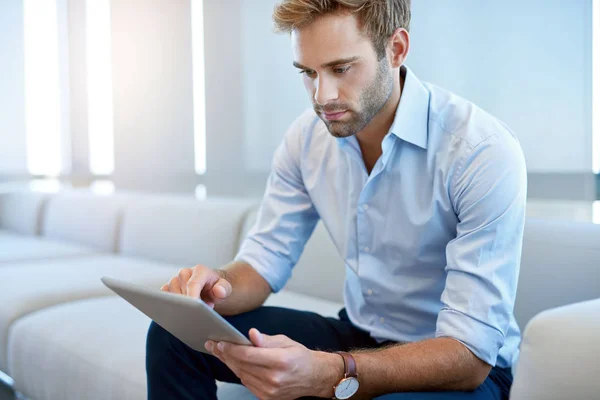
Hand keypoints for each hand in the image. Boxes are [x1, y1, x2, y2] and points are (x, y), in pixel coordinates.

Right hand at [161, 265, 231, 307]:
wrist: (210, 287)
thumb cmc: (217, 288)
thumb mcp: (225, 289)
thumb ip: (224, 289)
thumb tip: (218, 291)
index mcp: (200, 270)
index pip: (193, 284)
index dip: (192, 297)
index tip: (195, 309)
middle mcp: (185, 273)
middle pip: (181, 291)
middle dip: (190, 304)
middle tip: (201, 310)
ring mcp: (175, 280)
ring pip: (171, 295)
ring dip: (182, 305)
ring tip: (195, 308)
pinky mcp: (168, 288)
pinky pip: (163, 298)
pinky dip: (171, 305)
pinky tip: (181, 309)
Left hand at [205, 328, 342, 399]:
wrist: (313, 377)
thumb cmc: (300, 357)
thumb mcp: (286, 342)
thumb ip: (266, 340)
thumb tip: (251, 334)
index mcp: (281, 361)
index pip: (249, 355)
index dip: (232, 348)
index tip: (220, 342)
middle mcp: (275, 378)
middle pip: (242, 365)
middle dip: (225, 354)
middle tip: (214, 344)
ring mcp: (270, 391)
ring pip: (241, 375)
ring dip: (229, 363)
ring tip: (220, 352)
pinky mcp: (267, 398)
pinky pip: (246, 383)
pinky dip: (239, 372)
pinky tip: (233, 362)